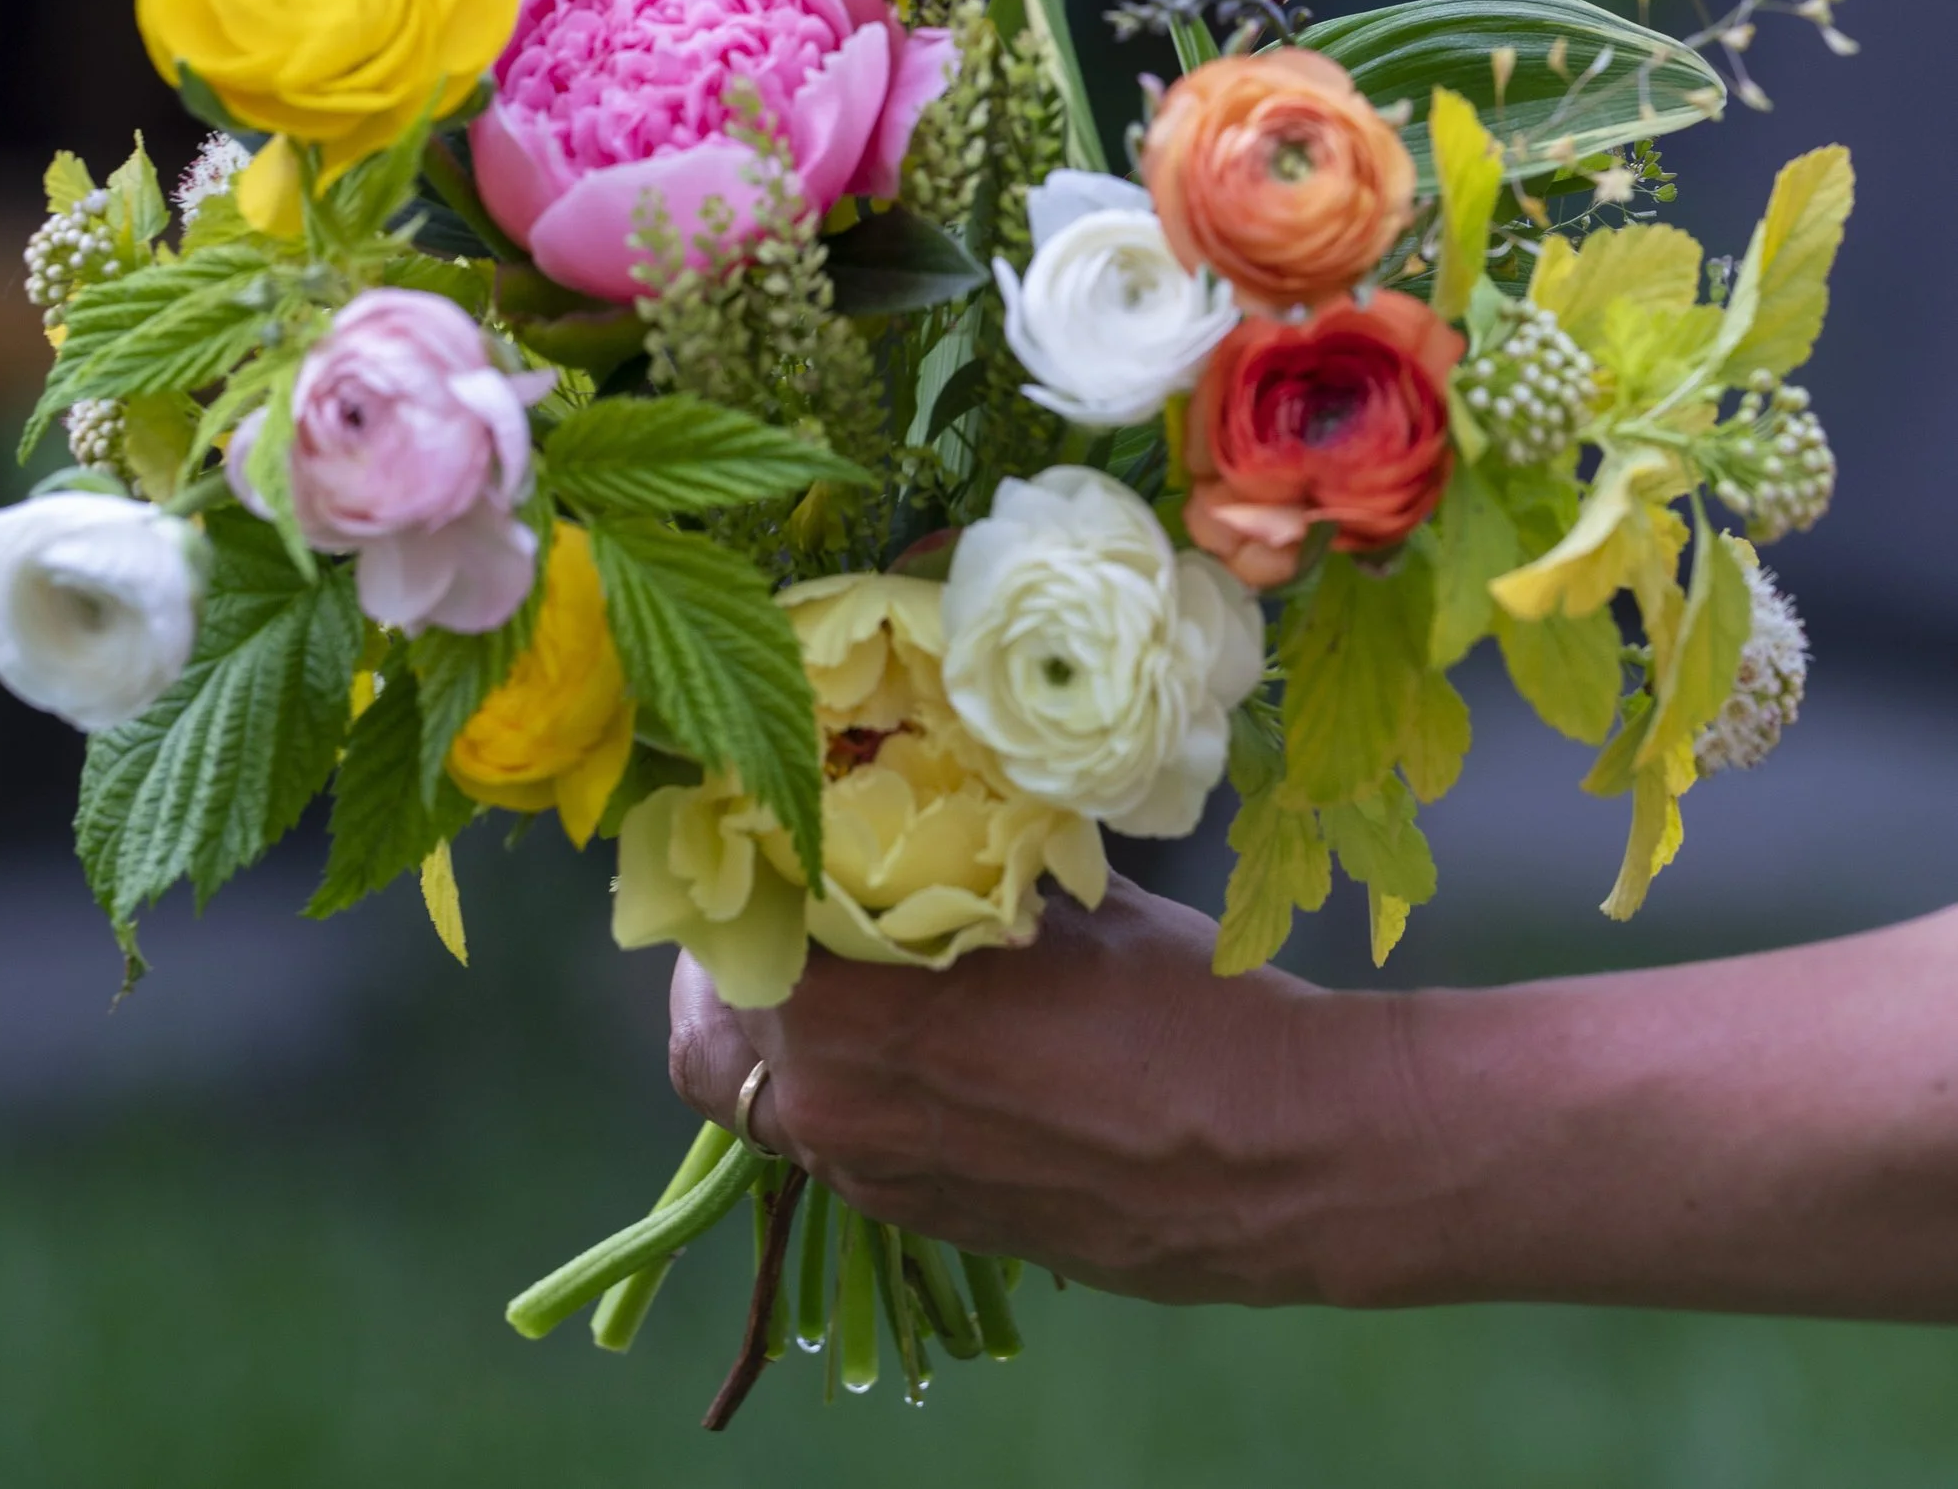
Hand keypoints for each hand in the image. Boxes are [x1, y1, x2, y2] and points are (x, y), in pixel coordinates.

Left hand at [666, 877, 1410, 1306]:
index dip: (727, 863)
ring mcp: (882, 1186)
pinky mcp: (932, 1221)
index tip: (758, 811)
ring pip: (770, 1096)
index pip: (716, 934)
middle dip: (734, 951)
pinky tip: (927, 1014)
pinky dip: (850, 1072)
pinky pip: (844, 1137)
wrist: (1282, 1155)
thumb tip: (885, 771)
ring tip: (853, 938)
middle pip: (711, 1034)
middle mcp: (838, 1120)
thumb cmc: (1170, 1002)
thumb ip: (939, 846)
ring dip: (788, 1016)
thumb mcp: (1044, 887)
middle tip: (783, 879)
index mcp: (849, 1025)